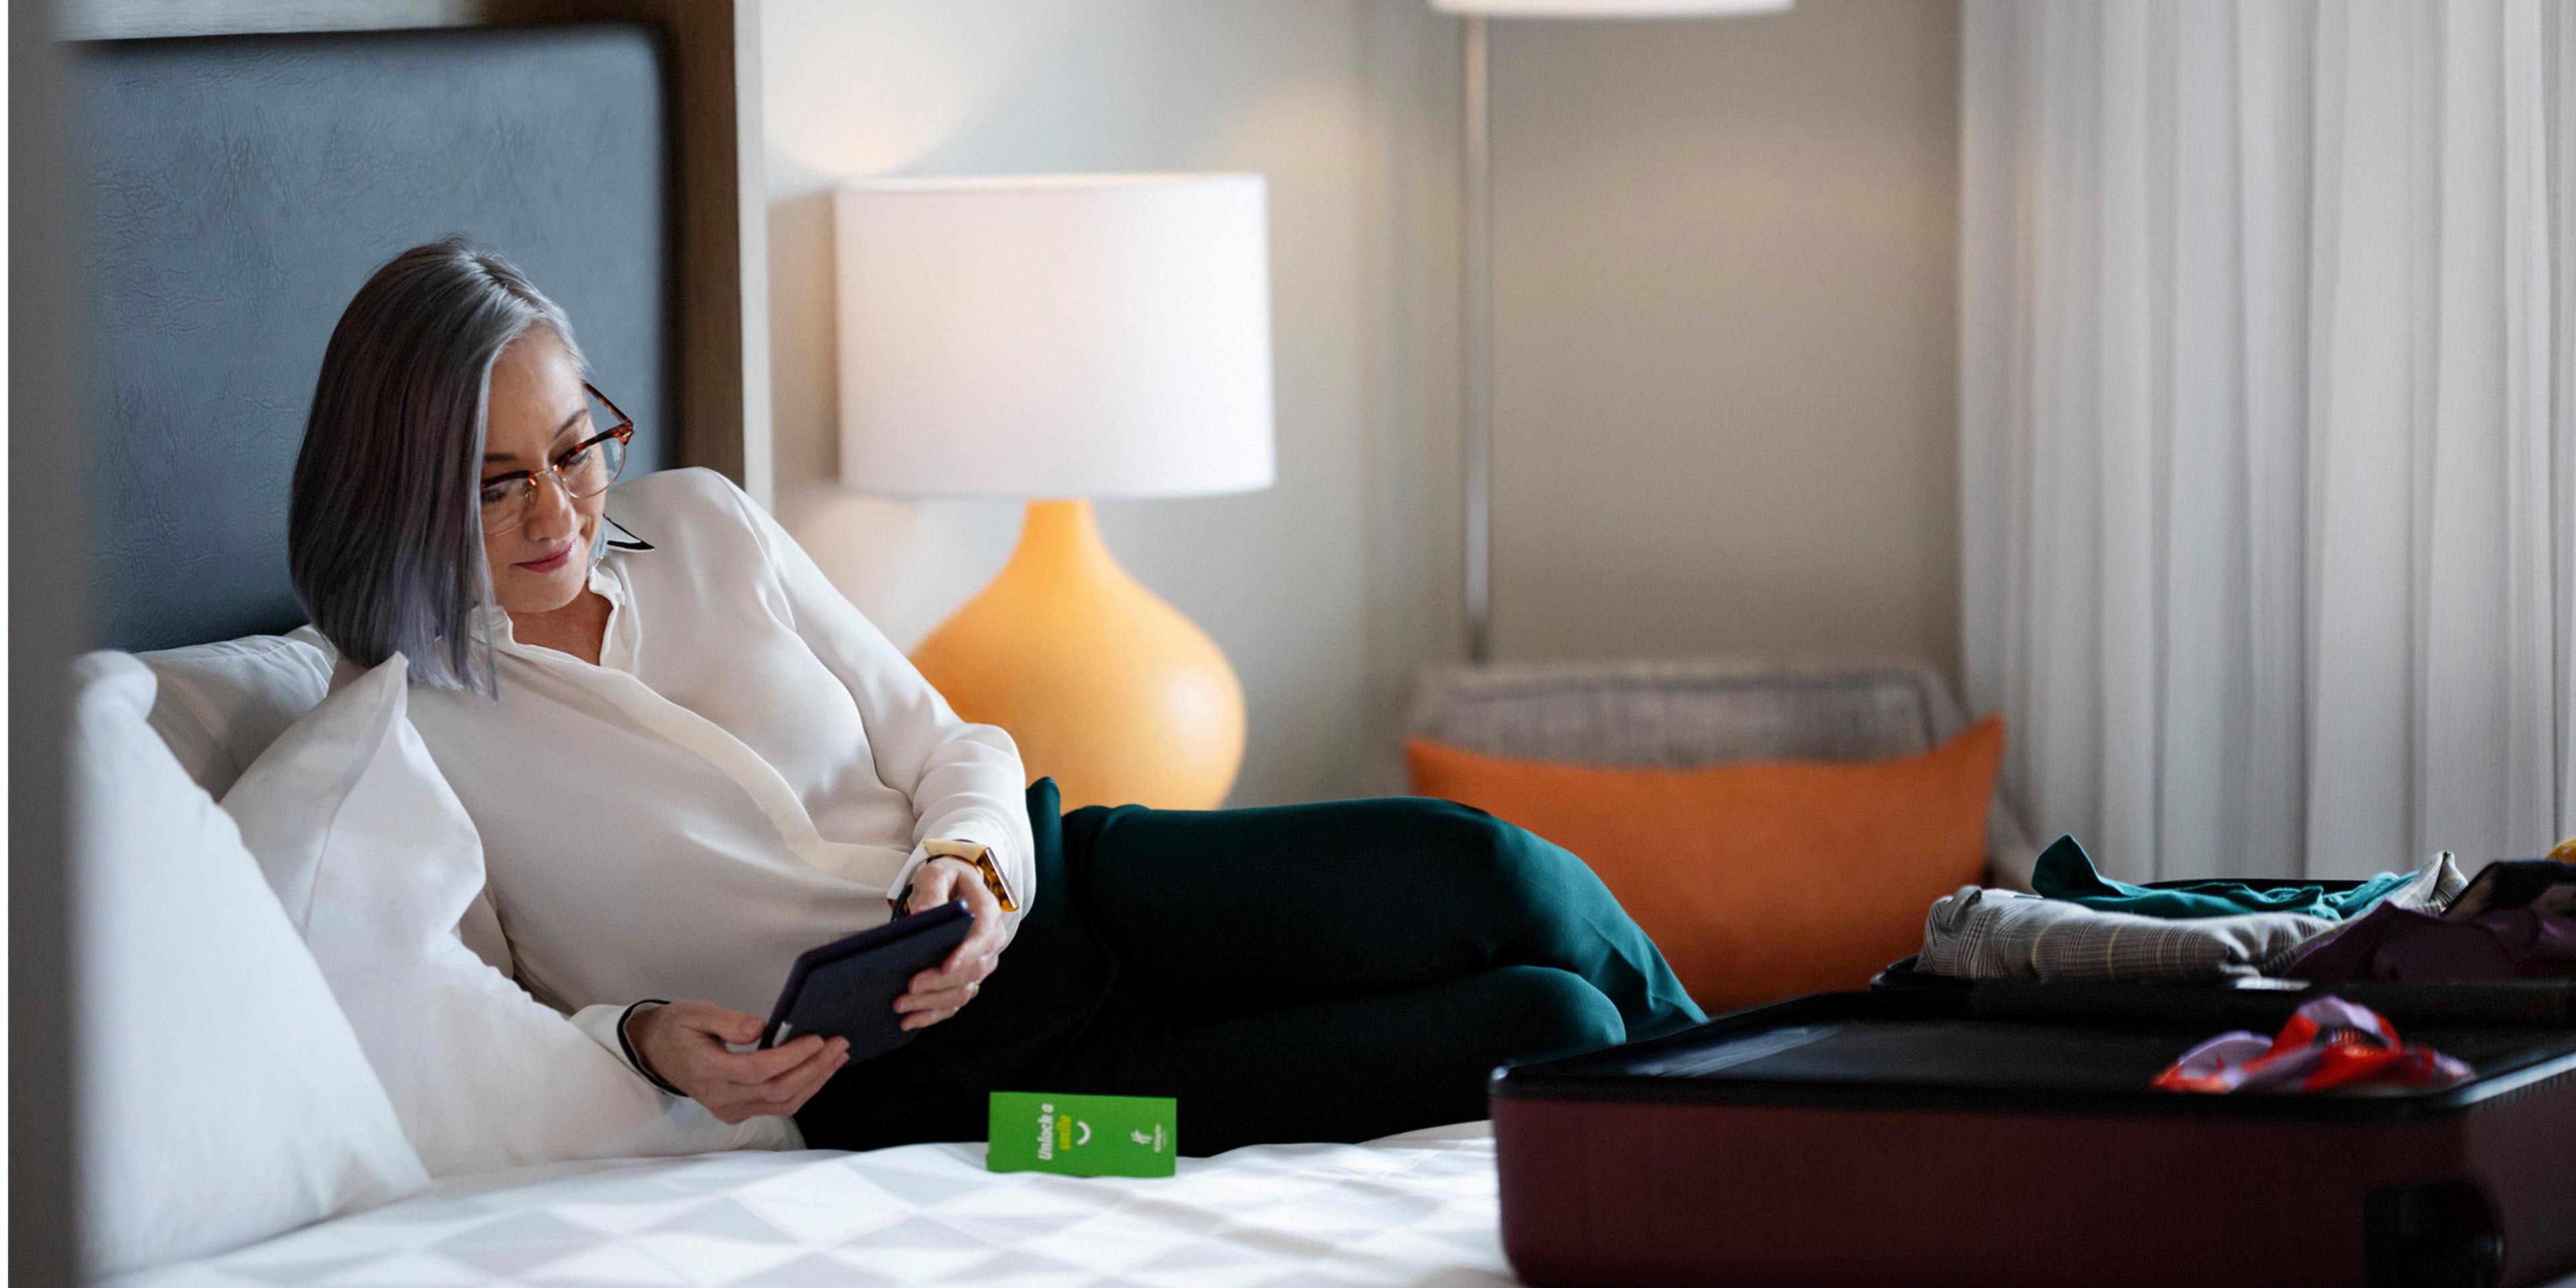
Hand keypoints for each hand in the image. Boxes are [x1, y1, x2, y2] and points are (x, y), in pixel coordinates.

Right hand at [627, 1000, 847, 1123]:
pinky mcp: (736, 1112)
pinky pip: (776, 1106)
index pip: (758, 1069)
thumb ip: (727, 1020)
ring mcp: (729, 1109)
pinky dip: (802, 1090)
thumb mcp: (695, 1013)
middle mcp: (720, 1096)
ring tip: (837, 1058)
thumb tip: (760, 1028)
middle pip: (777, 1090)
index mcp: (707, 1070)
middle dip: (814, 1069)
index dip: (791, 1057)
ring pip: (781, 1104)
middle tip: (839, 1045)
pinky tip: (818, 1071)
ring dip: (814, 1081)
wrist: (655, 1051)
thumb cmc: (676, 1029)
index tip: (817, 1040)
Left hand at [895, 856, 1006, 1030]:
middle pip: (974, 969)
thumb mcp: (937, 874)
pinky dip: (933, 1014)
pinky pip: (955, 1002)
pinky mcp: (967, 978)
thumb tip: (924, 917)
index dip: (967, 952)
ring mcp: (981, 962)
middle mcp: (990, 940)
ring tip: (901, 1005)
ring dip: (933, 1002)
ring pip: (965, 990)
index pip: (983, 935)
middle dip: (941, 982)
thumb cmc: (947, 879)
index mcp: (987, 911)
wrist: (955, 887)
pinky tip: (909, 1020)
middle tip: (909, 986)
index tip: (946, 965)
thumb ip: (932, 892)